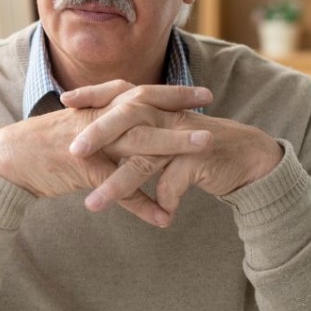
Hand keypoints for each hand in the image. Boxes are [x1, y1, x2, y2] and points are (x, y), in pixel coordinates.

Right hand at [0, 86, 209, 226]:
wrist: (7, 160)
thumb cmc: (41, 148)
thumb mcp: (78, 136)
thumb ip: (104, 134)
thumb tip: (125, 140)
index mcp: (98, 108)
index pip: (140, 94)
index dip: (172, 93)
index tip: (202, 93)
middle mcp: (98, 119)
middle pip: (146, 110)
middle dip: (181, 108)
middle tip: (212, 106)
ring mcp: (92, 142)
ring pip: (140, 142)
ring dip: (175, 146)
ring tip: (205, 149)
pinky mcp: (83, 167)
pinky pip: (118, 187)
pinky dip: (142, 204)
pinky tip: (163, 218)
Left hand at [62, 81, 282, 218]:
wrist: (246, 156)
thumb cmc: (196, 148)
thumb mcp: (162, 136)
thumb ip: (134, 134)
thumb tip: (98, 143)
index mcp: (154, 107)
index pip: (119, 93)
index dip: (92, 94)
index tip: (64, 102)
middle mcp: (166, 116)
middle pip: (127, 118)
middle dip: (97, 135)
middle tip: (72, 154)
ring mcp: (183, 136)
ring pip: (144, 158)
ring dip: (117, 185)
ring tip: (93, 205)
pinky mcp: (199, 157)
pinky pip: (174, 181)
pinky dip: (164, 201)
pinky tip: (161, 217)